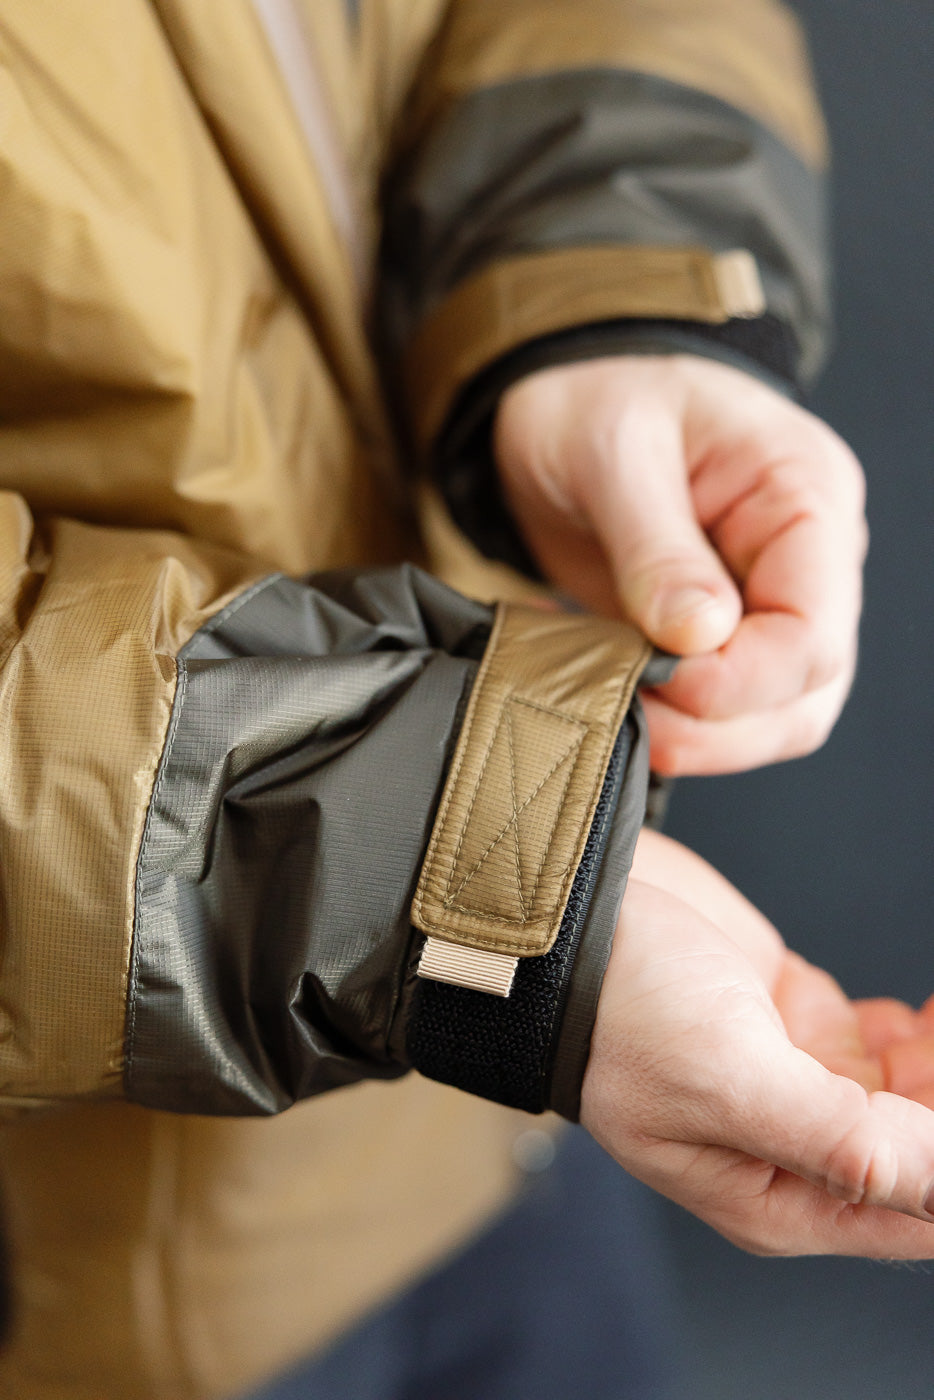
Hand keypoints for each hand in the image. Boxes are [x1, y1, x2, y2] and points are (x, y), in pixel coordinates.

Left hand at [493, 355, 866, 774]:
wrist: (563, 393)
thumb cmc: (597, 395)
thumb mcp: (615, 452)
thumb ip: (658, 549)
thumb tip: (699, 638)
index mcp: (806, 498)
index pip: (812, 637)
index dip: (735, 682)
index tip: (653, 676)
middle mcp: (805, 562)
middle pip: (802, 697)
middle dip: (713, 727)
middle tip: (618, 705)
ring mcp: (765, 604)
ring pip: (766, 719)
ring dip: (690, 736)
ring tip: (606, 696)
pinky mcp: (717, 636)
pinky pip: (715, 709)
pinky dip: (662, 717)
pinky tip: (603, 682)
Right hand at [579, 830, 933, 1256]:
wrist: (574, 912)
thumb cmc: (621, 1009)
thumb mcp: (731, 1082)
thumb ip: (845, 1142)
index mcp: (773, 1199)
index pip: (913, 1214)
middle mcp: (794, 1151)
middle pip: (920, 1155)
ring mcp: (801, 1083)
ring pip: (917, 1096)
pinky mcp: (802, 1021)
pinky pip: (895, 1042)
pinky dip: (925, 1030)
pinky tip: (929, 1011)